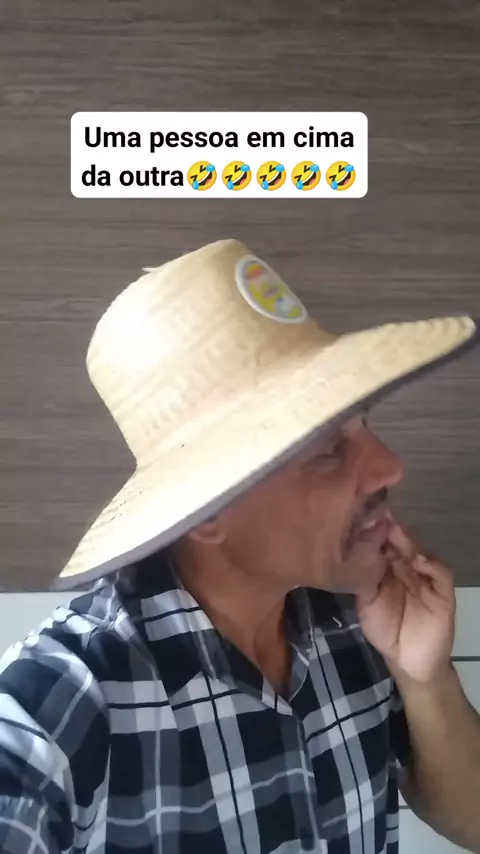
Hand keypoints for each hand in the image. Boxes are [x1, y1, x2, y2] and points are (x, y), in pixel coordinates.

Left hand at [356, 514, 455, 684]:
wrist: (407, 661)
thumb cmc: (384, 630)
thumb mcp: (366, 602)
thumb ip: (361, 579)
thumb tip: (347, 552)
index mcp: (388, 568)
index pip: (383, 544)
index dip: (373, 531)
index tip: (359, 516)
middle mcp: (408, 568)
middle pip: (401, 543)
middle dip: (389, 530)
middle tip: (376, 516)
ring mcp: (426, 578)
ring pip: (420, 552)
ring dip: (408, 542)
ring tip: (394, 532)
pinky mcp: (443, 592)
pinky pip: (441, 573)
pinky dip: (431, 564)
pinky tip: (418, 559)